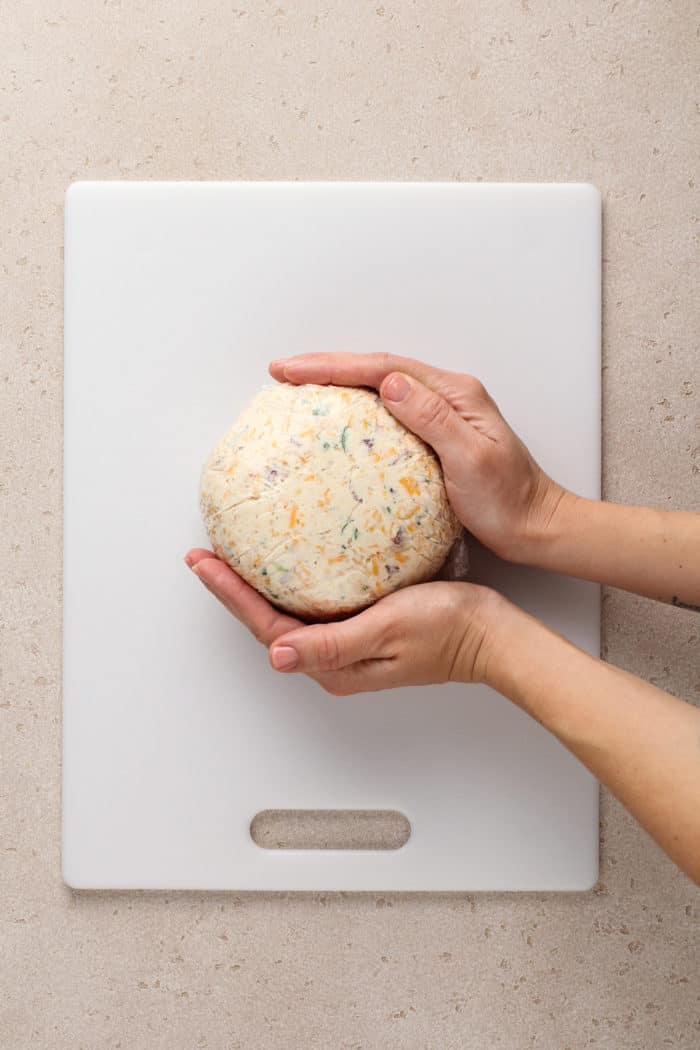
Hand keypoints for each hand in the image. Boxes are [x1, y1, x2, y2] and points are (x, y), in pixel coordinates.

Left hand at [185, 549, 497, 694]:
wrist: (489, 634)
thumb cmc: (447, 629)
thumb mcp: (387, 630)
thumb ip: (332, 643)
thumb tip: (276, 655)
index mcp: (332, 664)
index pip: (265, 628)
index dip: (230, 594)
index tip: (204, 562)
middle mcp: (332, 659)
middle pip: (266, 623)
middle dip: (232, 590)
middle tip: (204, 555)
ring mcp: (345, 645)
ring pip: (286, 613)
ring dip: (255, 586)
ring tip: (229, 556)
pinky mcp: (360, 628)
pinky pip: (312, 605)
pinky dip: (289, 582)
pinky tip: (285, 562)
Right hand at [268, 352, 566, 562]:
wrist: (535, 526)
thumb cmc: (509, 500)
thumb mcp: (471, 459)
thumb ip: (432, 418)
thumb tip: (390, 384)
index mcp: (454, 393)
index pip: (383, 368)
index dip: (333, 366)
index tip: (292, 370)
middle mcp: (446, 395)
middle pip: (377, 369)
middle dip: (327, 367)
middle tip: (282, 372)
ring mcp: (441, 414)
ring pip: (379, 387)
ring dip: (338, 383)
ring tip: (298, 388)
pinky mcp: (435, 437)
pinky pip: (386, 414)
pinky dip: (355, 410)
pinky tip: (335, 423)